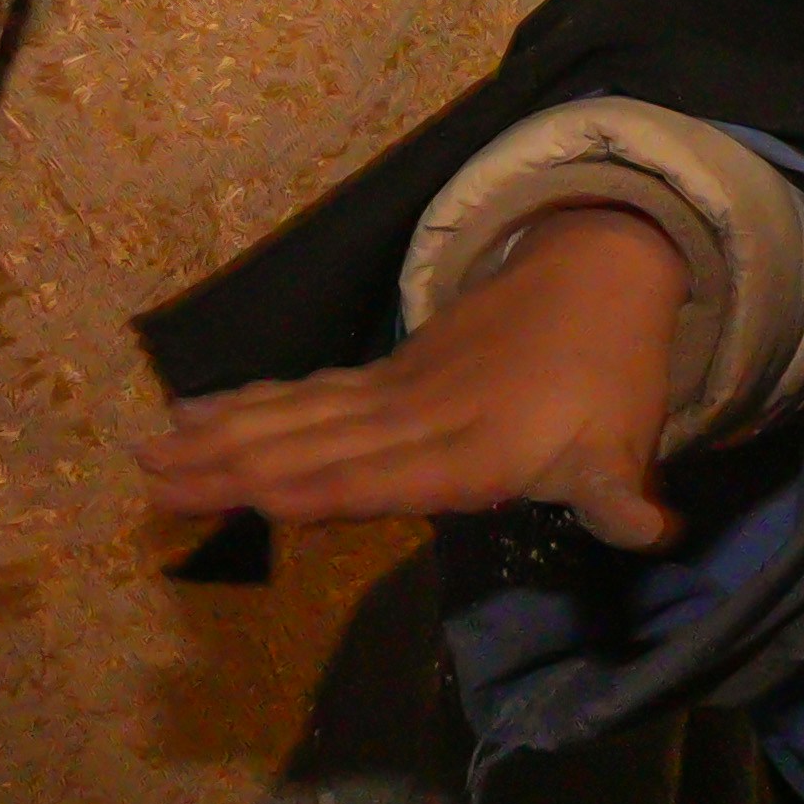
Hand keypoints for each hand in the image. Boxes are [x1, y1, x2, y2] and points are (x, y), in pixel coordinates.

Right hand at [132, 208, 693, 550]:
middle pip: (309, 443)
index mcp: (468, 449)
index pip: (376, 474)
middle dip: (229, 463)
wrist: (596, 270)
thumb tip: (654, 533)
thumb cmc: (611, 375)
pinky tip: (197, 412)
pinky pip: (305, 394)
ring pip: (292, 416)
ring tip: (149, 450)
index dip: (313, 485)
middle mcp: (412, 418)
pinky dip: (248, 405)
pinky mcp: (383, 375)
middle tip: (150, 476)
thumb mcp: (627, 441)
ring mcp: (391, 391)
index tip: (246, 494)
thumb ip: (622, 494)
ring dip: (220, 434)